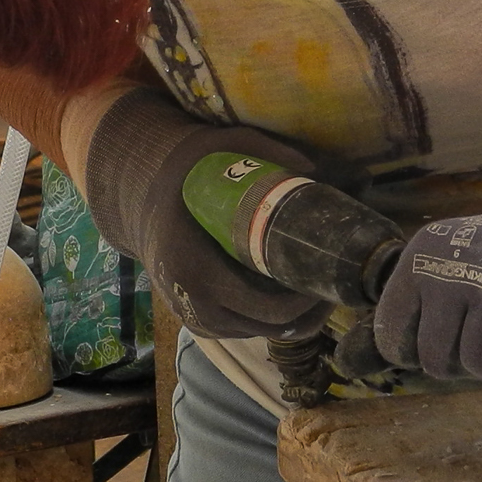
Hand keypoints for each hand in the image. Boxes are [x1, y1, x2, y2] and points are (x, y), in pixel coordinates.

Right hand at [81, 86, 328, 339]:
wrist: (148, 198)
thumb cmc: (192, 172)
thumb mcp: (228, 149)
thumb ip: (271, 155)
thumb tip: (317, 171)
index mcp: (198, 270)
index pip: (270, 309)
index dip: (309, 300)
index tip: (329, 275)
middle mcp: (195, 304)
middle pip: (273, 327)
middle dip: (311, 310)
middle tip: (333, 283)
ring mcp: (197, 318)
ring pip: (262, 333)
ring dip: (295, 317)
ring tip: (318, 287)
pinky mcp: (202, 323)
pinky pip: (247, 329)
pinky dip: (273, 318)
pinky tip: (290, 292)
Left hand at [373, 156, 481, 397]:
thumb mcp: (448, 274)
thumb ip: (401, 320)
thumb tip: (347, 364)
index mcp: (422, 255)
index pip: (392, 339)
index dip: (426, 351)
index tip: (456, 334)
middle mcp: (457, 264)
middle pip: (437, 362)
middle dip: (469, 364)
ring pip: (481, 367)